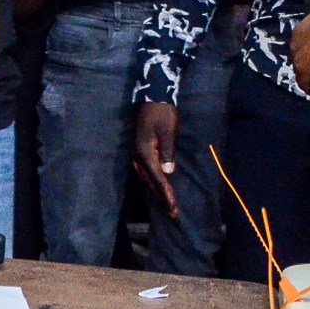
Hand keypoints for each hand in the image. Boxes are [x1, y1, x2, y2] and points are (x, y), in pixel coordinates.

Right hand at [133, 102, 180, 217]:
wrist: (153, 96)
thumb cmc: (163, 112)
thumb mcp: (168, 131)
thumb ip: (168, 152)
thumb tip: (167, 173)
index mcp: (145, 151)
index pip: (157, 177)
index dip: (165, 193)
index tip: (173, 206)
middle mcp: (138, 155)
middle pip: (149, 181)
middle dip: (160, 197)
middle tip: (172, 212)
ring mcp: (137, 153)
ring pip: (145, 178)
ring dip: (156, 191)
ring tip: (166, 204)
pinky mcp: (140, 149)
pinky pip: (145, 171)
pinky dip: (152, 182)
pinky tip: (157, 187)